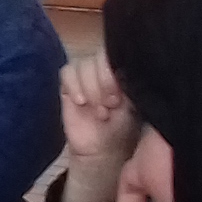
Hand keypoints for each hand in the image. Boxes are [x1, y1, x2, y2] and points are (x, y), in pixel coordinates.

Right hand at [56, 53, 137, 201]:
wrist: (104, 149)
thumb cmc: (123, 127)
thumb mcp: (135, 104)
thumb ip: (133, 84)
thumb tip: (134, 70)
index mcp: (122, 70)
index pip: (115, 52)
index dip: (115, 71)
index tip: (121, 95)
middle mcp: (103, 69)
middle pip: (98, 57)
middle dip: (104, 82)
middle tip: (111, 105)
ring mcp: (84, 76)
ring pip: (83, 65)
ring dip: (91, 89)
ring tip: (99, 111)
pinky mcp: (68, 85)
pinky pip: (67, 72)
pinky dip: (74, 86)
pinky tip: (82, 103)